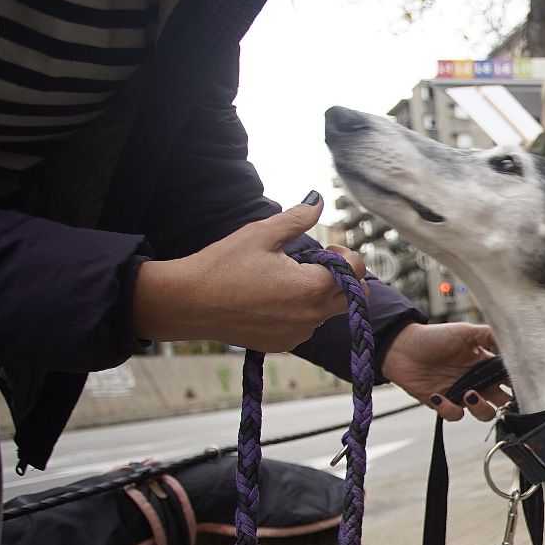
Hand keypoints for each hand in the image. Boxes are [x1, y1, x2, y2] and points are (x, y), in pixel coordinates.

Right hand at [131, 198, 365, 349]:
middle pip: (353, 297)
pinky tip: (273, 298)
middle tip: (314, 264)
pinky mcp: (283, 344)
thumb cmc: (221, 265)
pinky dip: (302, 311)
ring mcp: (298, 333)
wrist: (187, 303)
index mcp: (311, 287)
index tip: (324, 249)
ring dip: (321, 295)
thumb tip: (319, 201)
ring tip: (287, 279)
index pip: (357, 272)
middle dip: (343, 278)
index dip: (346, 255)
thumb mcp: (260, 234)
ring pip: (330, 312)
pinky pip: (307, 326)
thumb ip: (296, 218)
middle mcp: (311, 316)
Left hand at [380, 321, 506, 420]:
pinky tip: (437, 394)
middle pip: (503, 401)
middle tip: (497, 394)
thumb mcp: (464, 331)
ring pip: (484, 413)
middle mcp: (477, 382)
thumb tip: (513, 343)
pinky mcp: (443, 404)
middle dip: (505, 402)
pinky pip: (454, 415)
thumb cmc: (433, 337)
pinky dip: (448, 408)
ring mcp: (461, 394)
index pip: (509, 379)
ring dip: (481, 408)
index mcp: (485, 365)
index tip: (519, 383)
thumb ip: (489, 335)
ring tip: (469, 394)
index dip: (516, 383)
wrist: (401, 347)